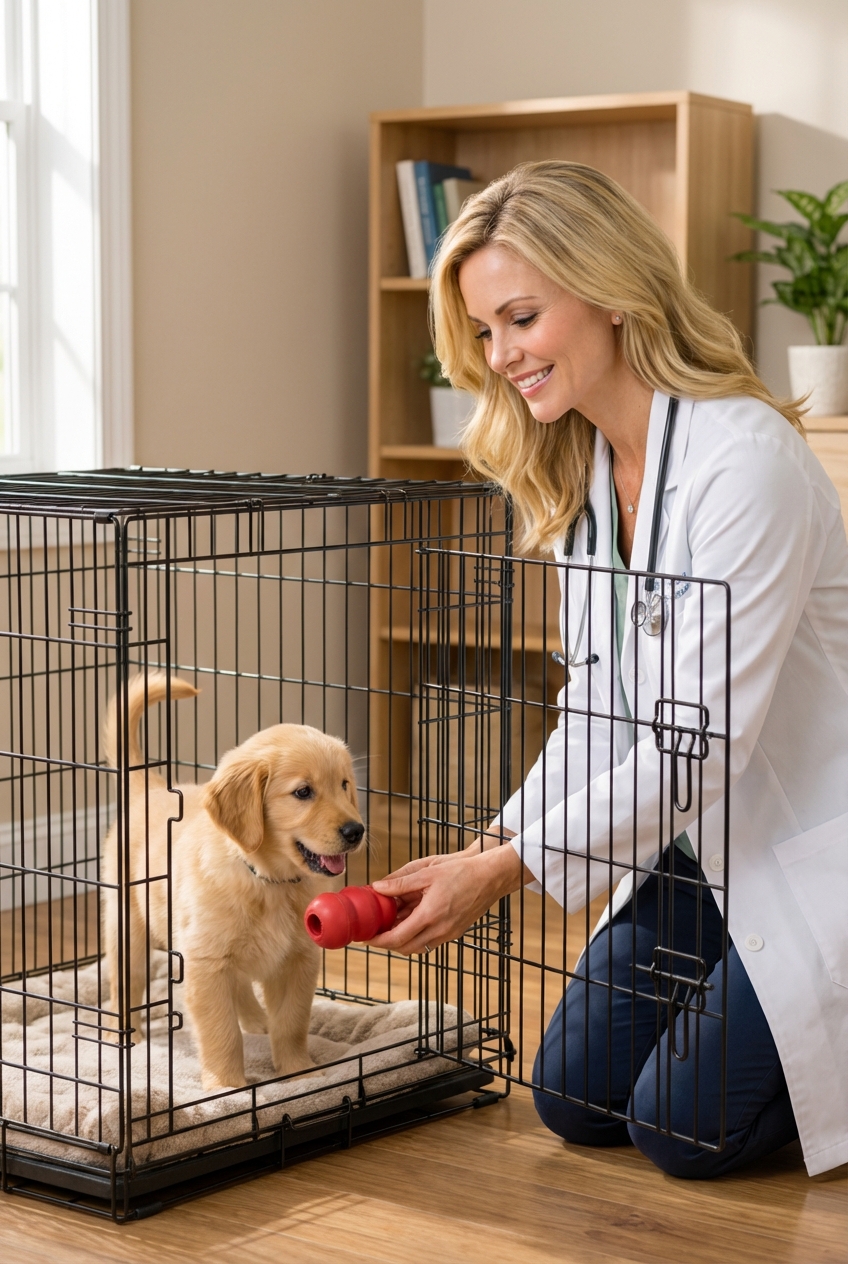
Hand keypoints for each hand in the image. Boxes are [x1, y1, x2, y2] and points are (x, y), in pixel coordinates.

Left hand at [370, 843, 529, 954]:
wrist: (490, 877)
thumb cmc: (461, 871)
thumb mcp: (426, 873)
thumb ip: (400, 883)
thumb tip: (377, 887)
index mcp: (430, 915)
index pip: (397, 938)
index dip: (378, 941)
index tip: (365, 938)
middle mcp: (440, 930)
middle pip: (405, 948)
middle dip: (387, 943)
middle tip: (374, 933)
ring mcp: (448, 933)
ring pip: (417, 947)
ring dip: (402, 940)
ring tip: (390, 924)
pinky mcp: (455, 932)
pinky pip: (429, 941)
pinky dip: (416, 935)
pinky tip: (411, 919)